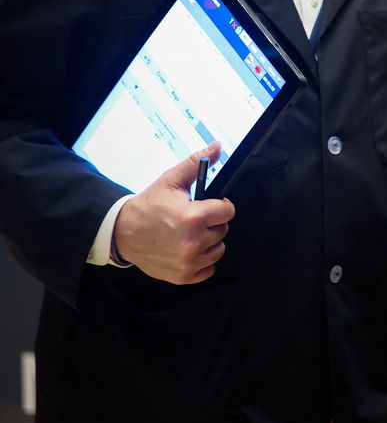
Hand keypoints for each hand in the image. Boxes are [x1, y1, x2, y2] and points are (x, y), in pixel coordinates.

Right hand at [111, 144, 235, 284]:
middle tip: (193, 219)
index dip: (219, 206)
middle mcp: (193, 242)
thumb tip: (217, 146)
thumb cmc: (148, 206)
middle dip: (212, 223)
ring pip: (218, 250)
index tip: (208, 206)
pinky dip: (202, 261)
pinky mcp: (183, 276)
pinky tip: (188, 250)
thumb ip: (196, 162)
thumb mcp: (171, 180)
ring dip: (209, 242)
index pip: (228, 211)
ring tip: (190, 234)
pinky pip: (209, 269)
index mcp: (194, 217)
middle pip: (223, 230)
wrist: (122, 233)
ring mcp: (188, 261)